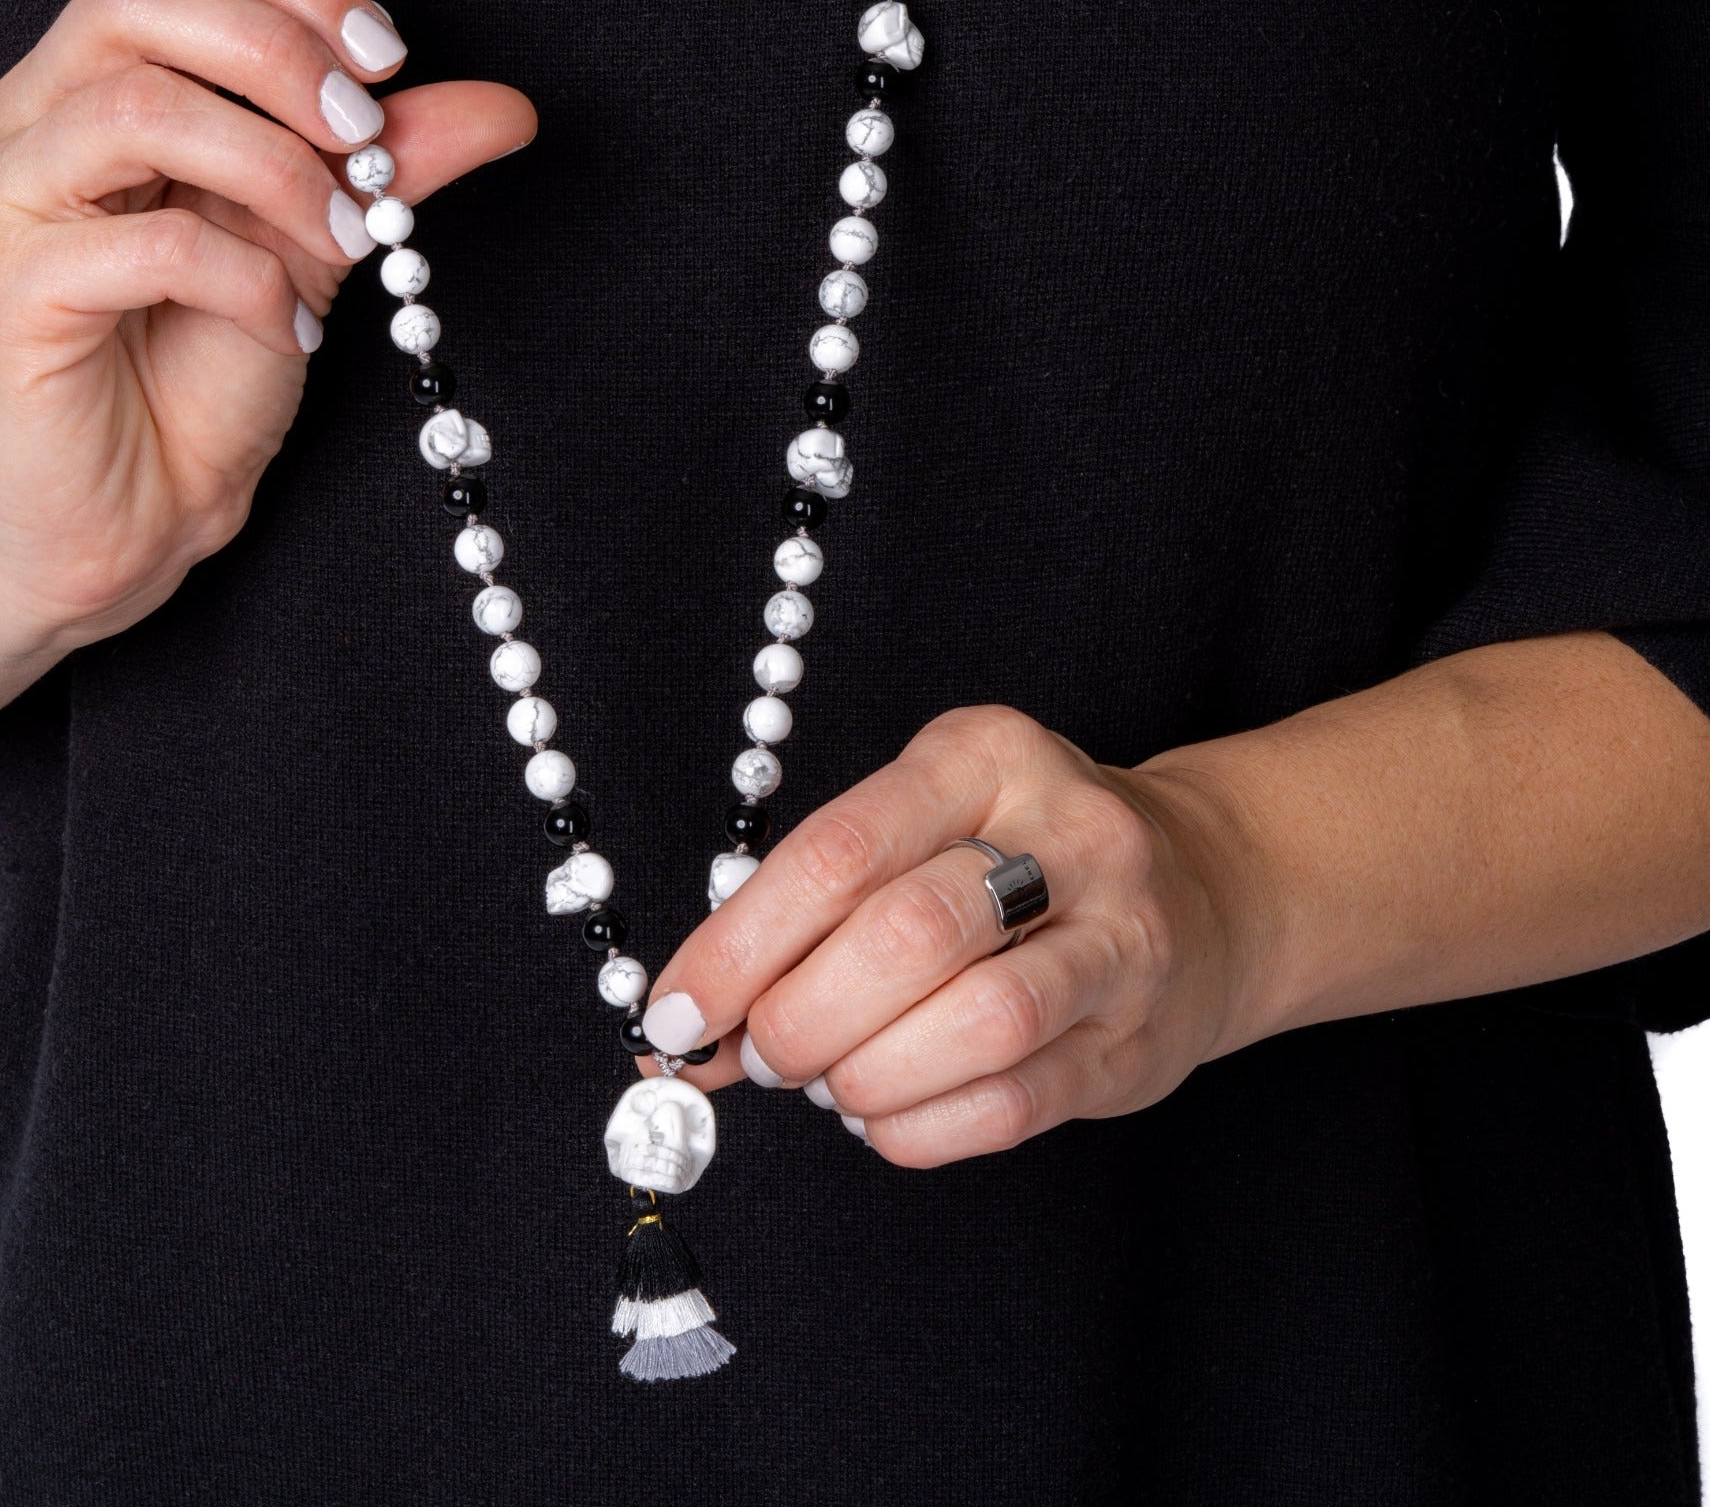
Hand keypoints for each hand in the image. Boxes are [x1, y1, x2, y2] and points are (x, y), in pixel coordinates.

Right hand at [0, 0, 533, 668]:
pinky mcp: (8, 290)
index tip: (387, 59)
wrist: (141, 510)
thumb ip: (395, 160)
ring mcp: (5, 197)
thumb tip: (506, 107)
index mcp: (92, 76)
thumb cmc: (210, 362)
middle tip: (366, 136)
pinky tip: (287, 323)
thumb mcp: (323, 235)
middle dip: (279, 51)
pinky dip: (245, 274)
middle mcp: (28, 115)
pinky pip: (144, 244)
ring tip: (346, 237)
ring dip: (274, 165)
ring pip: (137, 107)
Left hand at [638, 704, 1260, 1166]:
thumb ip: (813, 905)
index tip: (678, 1008)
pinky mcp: (1133, 1043)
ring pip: (975, 1025)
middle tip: (763, 1051)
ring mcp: (1117, 939)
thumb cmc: (1019, 856)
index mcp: (986, 755)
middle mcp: (1066, 834)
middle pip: (907, 937)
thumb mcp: (924, 823)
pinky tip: (884, 1115)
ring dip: (865, 1075)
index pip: (841, 850)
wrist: (1202, 893)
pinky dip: (918, 1126)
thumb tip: (687, 1017)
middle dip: (803, 1015)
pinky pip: (1010, 1105)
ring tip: (829, 1080)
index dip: (741, 944)